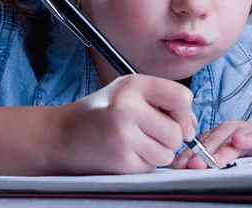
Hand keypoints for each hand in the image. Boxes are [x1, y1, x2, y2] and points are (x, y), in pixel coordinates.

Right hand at [51, 74, 197, 174]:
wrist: (60, 135)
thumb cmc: (100, 114)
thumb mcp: (128, 94)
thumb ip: (162, 102)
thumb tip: (191, 128)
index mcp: (133, 84)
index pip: (182, 97)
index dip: (184, 113)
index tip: (174, 120)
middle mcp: (128, 105)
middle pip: (176, 132)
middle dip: (168, 139)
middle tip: (146, 134)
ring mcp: (124, 133)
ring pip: (167, 153)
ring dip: (155, 153)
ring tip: (132, 143)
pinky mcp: (120, 159)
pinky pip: (150, 168)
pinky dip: (142, 165)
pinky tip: (123, 153)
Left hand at [170, 121, 251, 168]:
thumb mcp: (233, 159)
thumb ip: (213, 161)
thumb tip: (186, 170)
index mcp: (220, 135)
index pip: (199, 144)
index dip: (188, 154)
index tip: (176, 167)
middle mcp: (232, 130)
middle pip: (212, 140)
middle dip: (200, 154)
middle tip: (190, 166)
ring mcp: (250, 131)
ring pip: (231, 138)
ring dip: (221, 149)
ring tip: (212, 161)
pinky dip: (249, 138)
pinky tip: (240, 142)